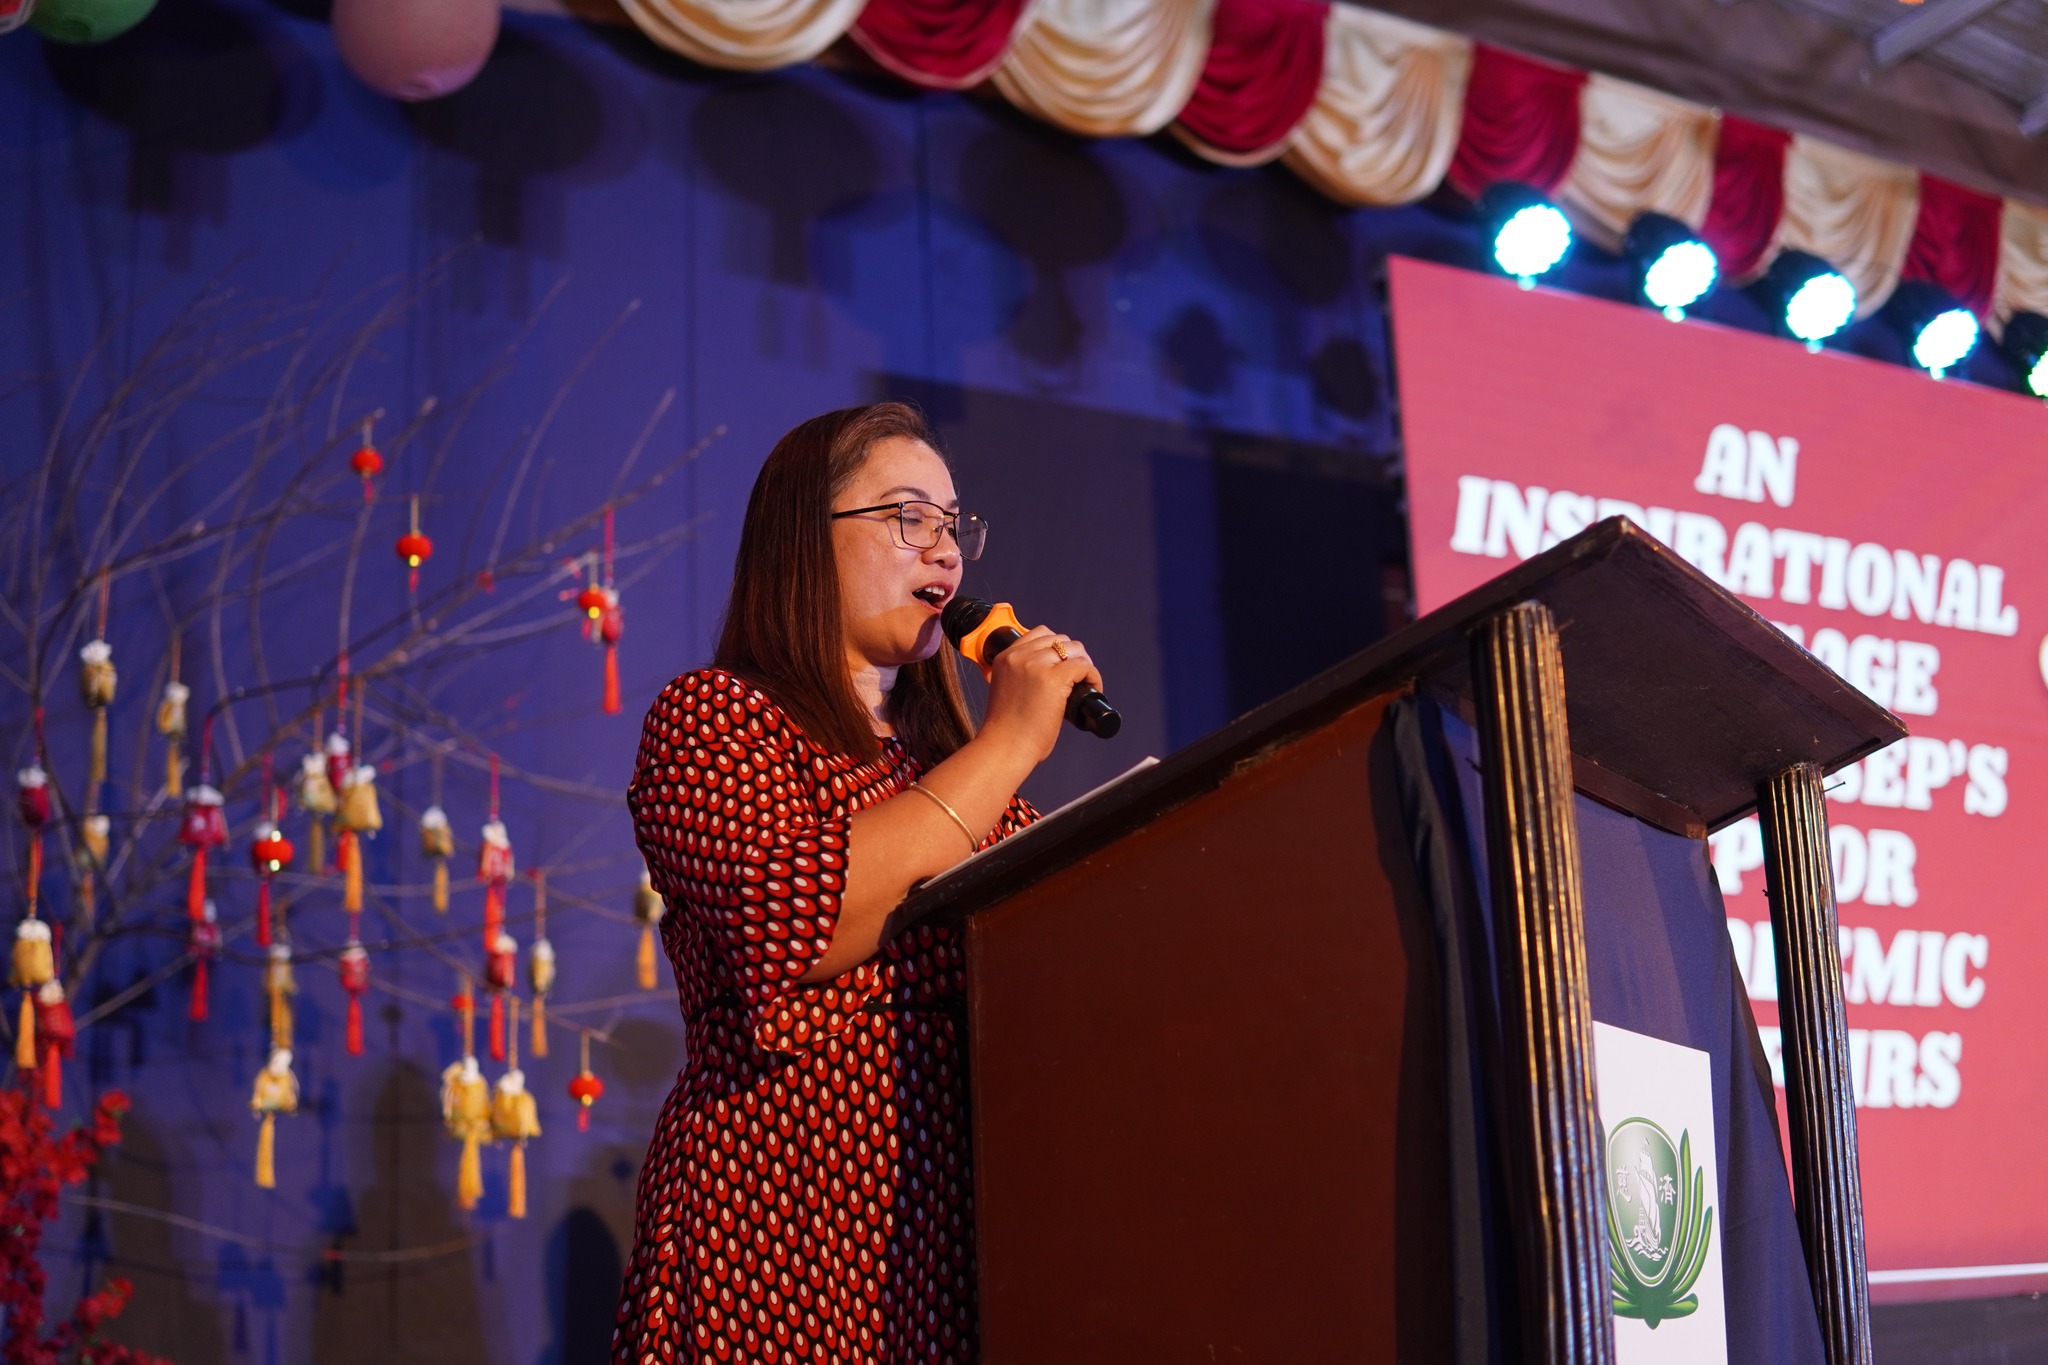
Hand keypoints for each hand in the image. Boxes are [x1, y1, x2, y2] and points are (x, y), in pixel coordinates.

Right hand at [978, 625, 1101, 763]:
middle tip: (1078, 677)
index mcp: (1005, 658)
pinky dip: (1093, 676)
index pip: (1040, 634)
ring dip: (1084, 663)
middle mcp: (1019, 656)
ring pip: (1074, 649)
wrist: (1004, 748)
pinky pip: (1084, 666)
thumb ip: (1020, 677)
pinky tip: (1092, 689)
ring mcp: (1037, 666)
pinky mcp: (1054, 679)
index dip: (1057, 648)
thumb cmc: (1006, 730)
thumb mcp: (1006, 691)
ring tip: (1086, 683)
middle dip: (1073, 655)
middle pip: (1059, 639)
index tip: (1063, 665)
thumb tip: (1050, 677)